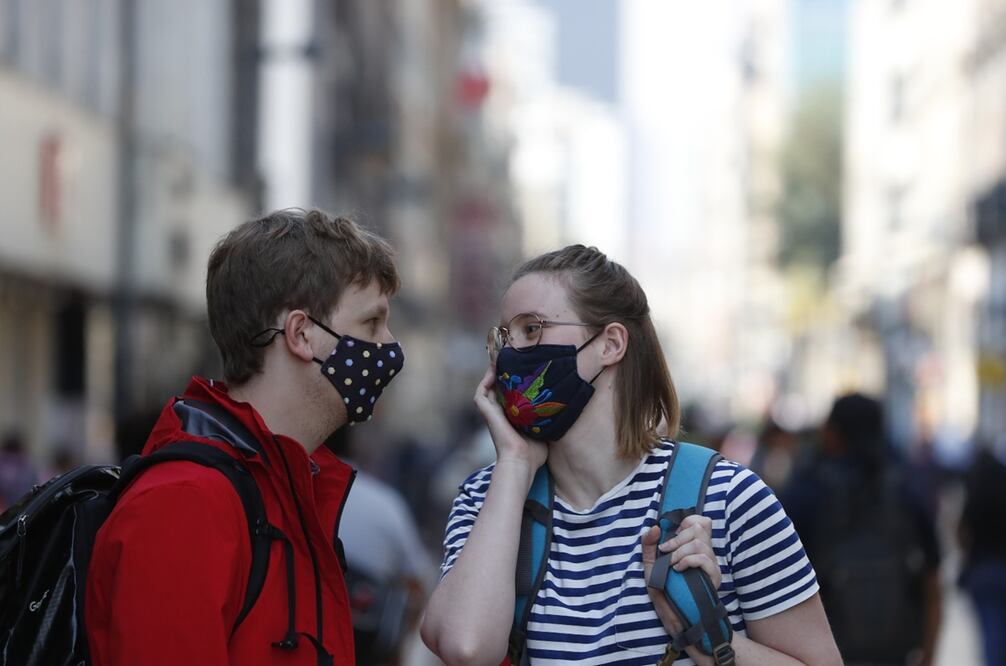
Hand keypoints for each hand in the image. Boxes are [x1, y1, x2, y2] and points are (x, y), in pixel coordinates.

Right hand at [473, 365, 546, 470]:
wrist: (522, 461)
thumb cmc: (534, 452)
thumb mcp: (543, 429)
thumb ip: (548, 417)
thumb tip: (564, 406)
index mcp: (511, 416)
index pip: (510, 394)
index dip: (515, 381)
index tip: (525, 368)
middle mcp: (500, 412)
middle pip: (498, 387)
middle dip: (504, 373)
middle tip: (514, 359)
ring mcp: (491, 412)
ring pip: (488, 386)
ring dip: (493, 373)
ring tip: (502, 359)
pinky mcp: (486, 411)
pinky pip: (481, 391)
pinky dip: (485, 380)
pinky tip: (495, 369)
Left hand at [641, 515, 720, 650]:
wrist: (674, 617)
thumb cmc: (664, 592)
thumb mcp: (651, 566)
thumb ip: (649, 545)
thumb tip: (656, 527)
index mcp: (692, 548)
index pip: (700, 522)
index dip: (688, 521)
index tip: (673, 533)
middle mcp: (705, 553)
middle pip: (700, 527)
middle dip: (678, 537)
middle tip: (665, 551)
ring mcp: (711, 565)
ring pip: (699, 543)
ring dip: (679, 551)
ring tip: (671, 564)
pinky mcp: (714, 578)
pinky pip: (704, 559)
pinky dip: (688, 561)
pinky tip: (679, 570)